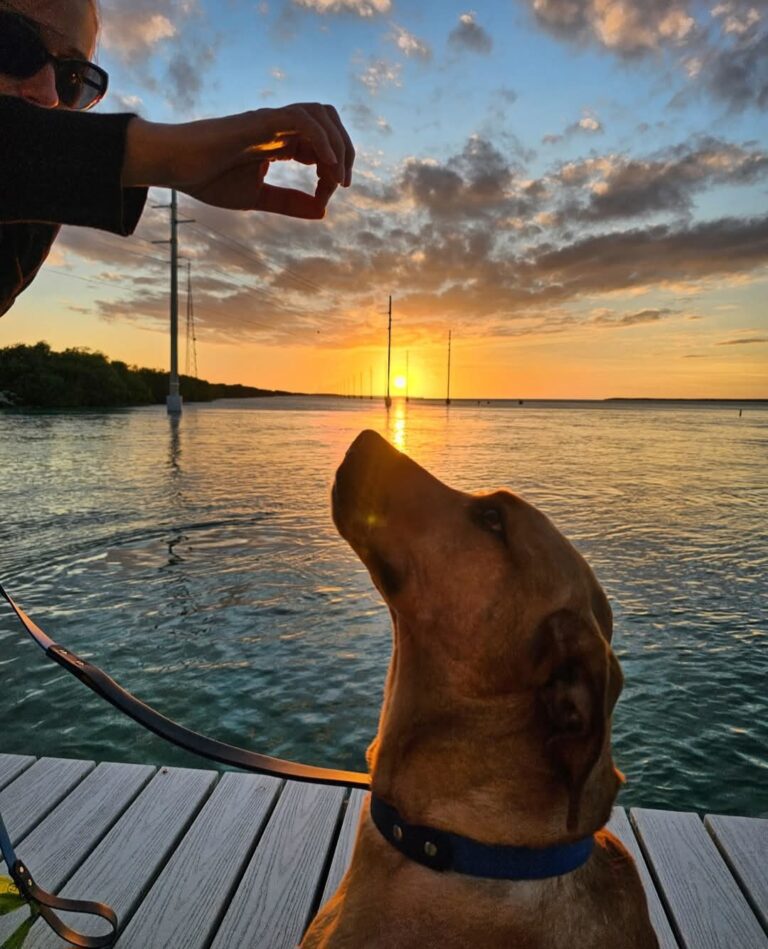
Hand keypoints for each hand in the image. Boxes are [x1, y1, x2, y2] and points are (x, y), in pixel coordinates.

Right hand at [124, 103, 354, 218]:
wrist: (176, 166)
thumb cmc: (208, 179)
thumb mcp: (258, 198)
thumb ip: (289, 202)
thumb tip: (323, 211)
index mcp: (279, 142)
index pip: (322, 145)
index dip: (332, 171)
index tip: (324, 199)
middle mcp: (279, 126)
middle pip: (329, 121)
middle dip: (345, 151)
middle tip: (343, 185)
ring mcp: (271, 120)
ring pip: (321, 114)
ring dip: (338, 143)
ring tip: (338, 177)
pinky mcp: (261, 121)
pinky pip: (302, 120)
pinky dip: (322, 140)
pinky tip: (328, 167)